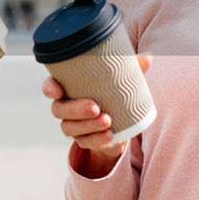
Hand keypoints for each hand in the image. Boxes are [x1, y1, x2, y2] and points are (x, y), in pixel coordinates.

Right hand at [42, 54, 151, 173]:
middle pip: (59, 110)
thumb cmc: (115, 91)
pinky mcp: (83, 139)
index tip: (57, 91)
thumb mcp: (122, 78)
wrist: (122, 120)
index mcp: (68, 87)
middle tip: (95, 107)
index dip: (50, 88)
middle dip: (75, 110)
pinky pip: (84, 142)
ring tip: (107, 121)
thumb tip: (148, 56)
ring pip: (69, 128)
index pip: (50, 86)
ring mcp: (72, 125)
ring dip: (87, 126)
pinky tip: (109, 135)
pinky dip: (96, 140)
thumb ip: (131, 67)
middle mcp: (65, 106)